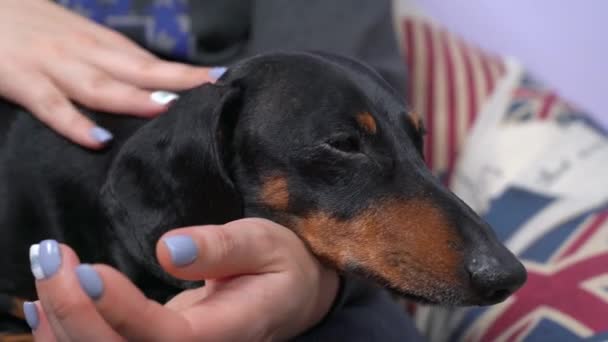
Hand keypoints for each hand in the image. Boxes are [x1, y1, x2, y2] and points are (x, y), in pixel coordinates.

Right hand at [0, 0, 223, 147]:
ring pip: (102, 86)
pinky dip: (74, 122)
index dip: (183, 72)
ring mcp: (53, 65)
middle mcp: (82, 51)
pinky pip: (51, 105)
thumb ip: (101, 56)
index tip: (218, 80)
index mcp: (96, 41)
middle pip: (138, 70)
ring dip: (137, 99)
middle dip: (177, 81)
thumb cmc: (24, 19)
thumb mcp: (69, 31)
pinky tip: (99, 139)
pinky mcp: (20, 79)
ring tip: (170, 110)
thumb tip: (140, 81)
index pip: (147, 61)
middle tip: (213, 92)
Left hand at [27, 219, 339, 340]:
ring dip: (61, 323)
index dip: (120, 311)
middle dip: (74, 313)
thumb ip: (221, 248)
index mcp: (230, 331)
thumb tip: (167, 250)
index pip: (167, 338)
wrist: (291, 294)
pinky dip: (65, 334)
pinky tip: (41, 308)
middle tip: (50, 256)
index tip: (86, 269)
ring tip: (46, 269)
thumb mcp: (263, 242)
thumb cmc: (280, 264)